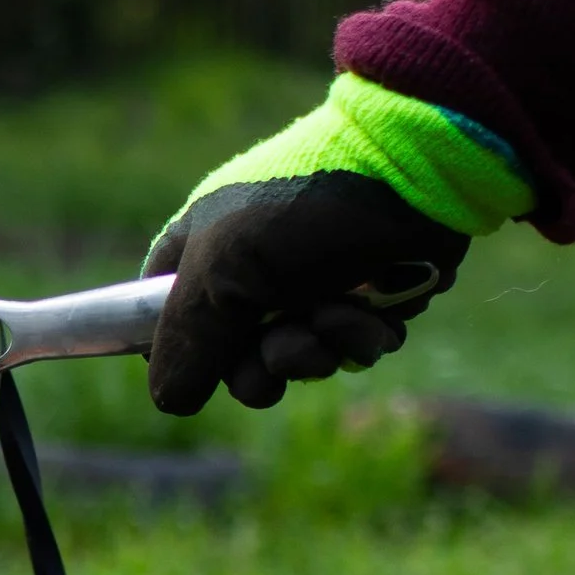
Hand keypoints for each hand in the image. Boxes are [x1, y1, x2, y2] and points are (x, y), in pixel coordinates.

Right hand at [145, 174, 468, 413]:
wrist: (411, 174)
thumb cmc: (298, 211)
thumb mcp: (221, 274)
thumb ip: (186, 343)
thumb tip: (168, 400)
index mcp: (202, 249)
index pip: (162, 314)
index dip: (175, 350)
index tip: (193, 371)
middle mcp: (252, 270)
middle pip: (233, 357)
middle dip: (259, 366)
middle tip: (280, 352)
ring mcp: (310, 285)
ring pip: (298, 359)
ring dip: (317, 352)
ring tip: (337, 316)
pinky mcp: (367, 297)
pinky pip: (351, 348)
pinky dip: (361, 339)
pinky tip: (373, 313)